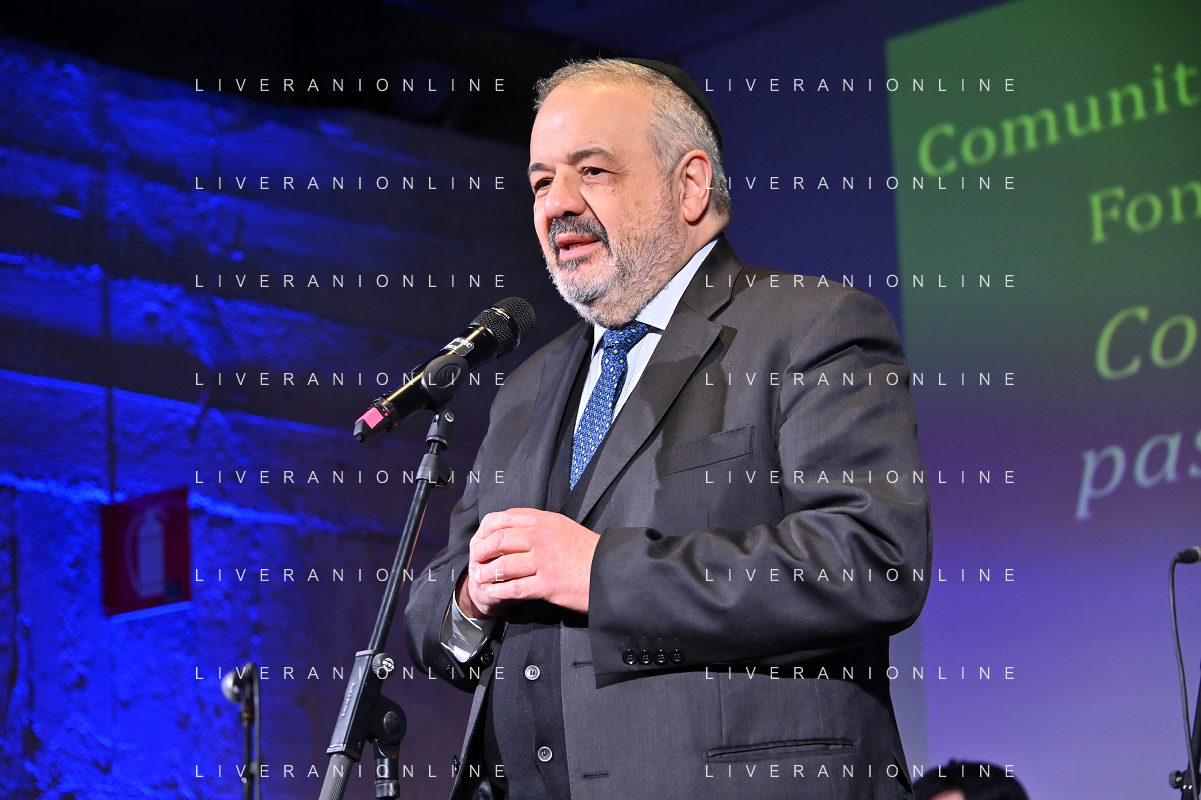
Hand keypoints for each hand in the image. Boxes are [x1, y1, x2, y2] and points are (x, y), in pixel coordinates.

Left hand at [460, 508, 599, 615]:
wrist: (613, 571)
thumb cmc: (593, 553)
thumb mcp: (567, 528)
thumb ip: (543, 528)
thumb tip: (518, 533)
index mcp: (547, 520)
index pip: (506, 517)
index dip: (487, 528)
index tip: (480, 538)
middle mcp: (542, 537)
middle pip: (499, 540)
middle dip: (482, 551)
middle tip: (476, 560)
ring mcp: (543, 561)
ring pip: (503, 565)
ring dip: (486, 574)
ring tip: (480, 579)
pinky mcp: (547, 584)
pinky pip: (514, 588)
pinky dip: (499, 592)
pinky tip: (492, 595)